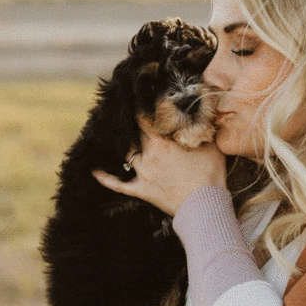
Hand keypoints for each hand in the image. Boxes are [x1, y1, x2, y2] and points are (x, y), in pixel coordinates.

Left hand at [93, 120, 226, 215]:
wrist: (205, 204)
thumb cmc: (211, 174)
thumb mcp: (210, 144)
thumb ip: (201, 127)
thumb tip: (201, 111)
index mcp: (163, 141)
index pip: (145, 118)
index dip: (142, 109)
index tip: (141, 101)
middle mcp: (149, 154)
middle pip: (135, 134)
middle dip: (135, 125)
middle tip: (134, 119)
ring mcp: (143, 173)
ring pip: (127, 154)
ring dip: (124, 146)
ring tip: (118, 138)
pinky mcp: (142, 190)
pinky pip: (118, 184)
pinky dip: (106, 178)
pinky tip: (94, 172)